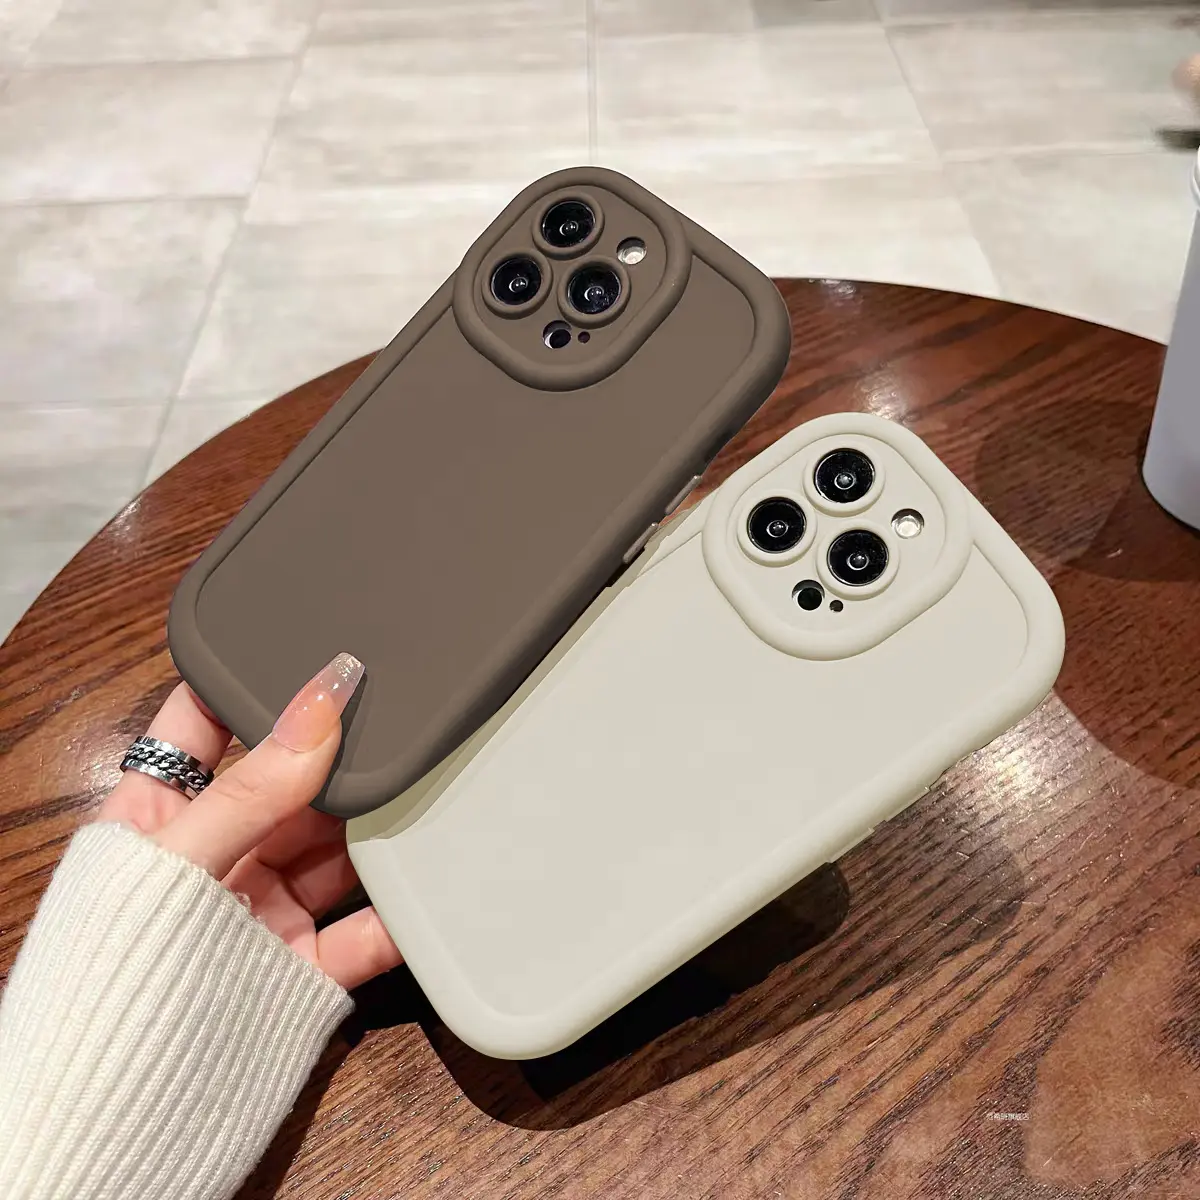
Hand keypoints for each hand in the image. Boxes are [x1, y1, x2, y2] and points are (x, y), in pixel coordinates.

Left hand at [97, 653, 401, 990]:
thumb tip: (322, 701)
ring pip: (335, 850)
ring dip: (375, 826)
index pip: (205, 725)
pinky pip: (365, 927)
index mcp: (160, 815)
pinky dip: (401, 911)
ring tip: (426, 786)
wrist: (124, 1116)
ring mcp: (262, 909)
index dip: (253, 682)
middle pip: (290, 785)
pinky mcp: (304, 963)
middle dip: (336, 757)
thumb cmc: (115, 973)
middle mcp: (217, 854)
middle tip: (395, 715)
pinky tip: (434, 878)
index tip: (317, 648)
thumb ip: (252, 785)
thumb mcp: (177, 861)